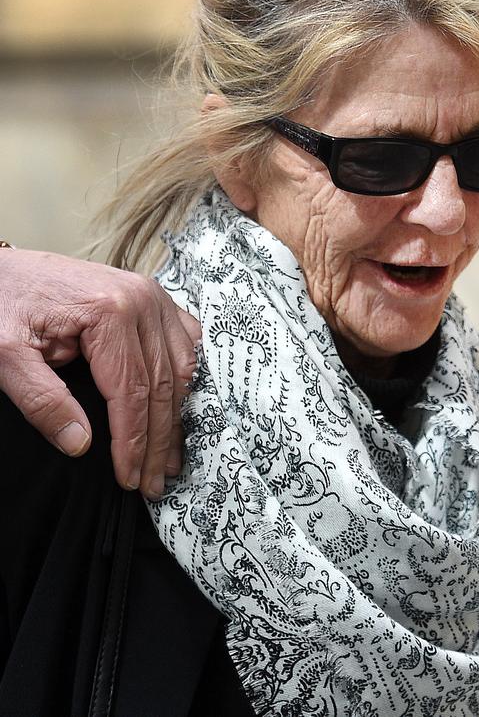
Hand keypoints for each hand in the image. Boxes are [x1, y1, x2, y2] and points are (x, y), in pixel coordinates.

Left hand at [0, 249, 200, 497]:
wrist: (2, 269)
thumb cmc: (1, 305)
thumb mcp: (5, 355)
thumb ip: (42, 401)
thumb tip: (80, 444)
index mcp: (109, 312)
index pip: (132, 391)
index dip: (133, 442)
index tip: (130, 479)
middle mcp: (142, 300)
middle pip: (163, 384)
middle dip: (159, 440)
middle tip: (153, 482)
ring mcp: (153, 296)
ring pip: (182, 366)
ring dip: (177, 415)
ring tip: (168, 457)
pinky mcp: (153, 297)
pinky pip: (186, 341)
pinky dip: (186, 377)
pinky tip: (180, 405)